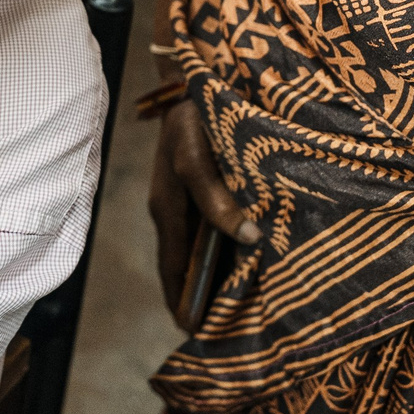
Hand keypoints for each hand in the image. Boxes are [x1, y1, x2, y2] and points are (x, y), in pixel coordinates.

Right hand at [147, 95, 250, 313]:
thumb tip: (248, 238)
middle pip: (183, 265)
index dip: (181, 300)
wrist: (194, 79)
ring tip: (236, 308)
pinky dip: (220, 253)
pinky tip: (242, 264)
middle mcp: (172, 210)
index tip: (193, 334)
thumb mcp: (198, 156)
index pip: (172, 268)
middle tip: (222, 333)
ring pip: (196, 250)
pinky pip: (206, 232)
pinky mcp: (198, 189)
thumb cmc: (194, 116)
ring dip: (210, 277)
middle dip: (196, 297)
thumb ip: (215, 198)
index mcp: (166, 208)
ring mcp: (183, 201)